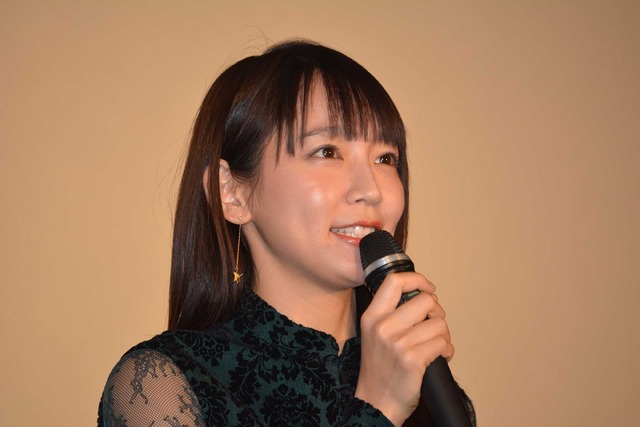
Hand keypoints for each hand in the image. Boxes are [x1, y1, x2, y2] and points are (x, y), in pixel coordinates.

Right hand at [355, 272, 453, 425]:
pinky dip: (447, 351)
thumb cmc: (380, 369)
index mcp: (372, 316)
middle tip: (433, 325)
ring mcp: (397, 343)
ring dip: (443, 336)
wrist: (376, 402)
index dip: (417, 280)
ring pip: (439, 324)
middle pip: (426, 300)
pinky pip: (443, 344)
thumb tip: (425, 295)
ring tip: (435, 346)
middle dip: (437, 313)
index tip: (428, 288)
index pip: (394, 281)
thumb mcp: (375, 333)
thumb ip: (392, 313)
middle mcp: (382, 327)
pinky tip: (439, 357)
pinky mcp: (412, 359)